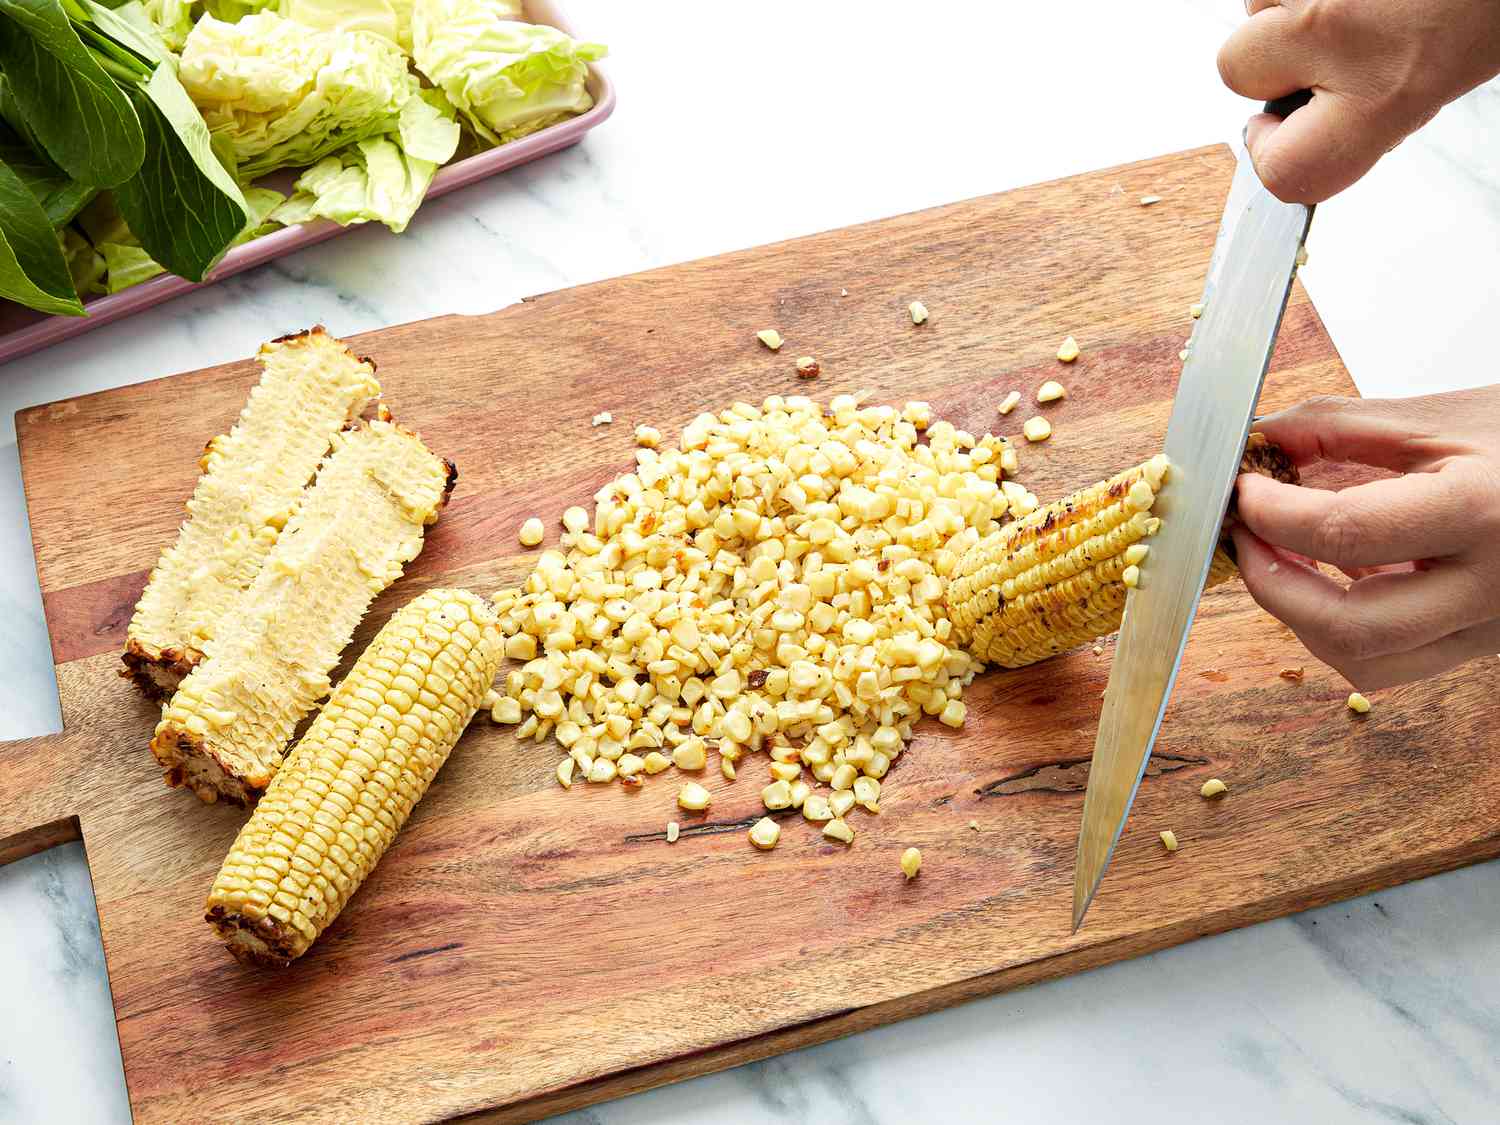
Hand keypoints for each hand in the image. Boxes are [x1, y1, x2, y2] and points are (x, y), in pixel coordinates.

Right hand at [1217, 0, 1499, 201]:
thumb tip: (1319, 124)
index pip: (1286, 169)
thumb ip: (1371, 112)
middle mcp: (1338, 30)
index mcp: (1384, 90)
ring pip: (1253, 4)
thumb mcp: (1443, 76)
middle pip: (1237, 70)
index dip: (1271, 157)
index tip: (1278, 135)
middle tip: (1325, 42)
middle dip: (1268, 60)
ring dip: (1288, 3)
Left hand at [1229, 388, 1499, 688]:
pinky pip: (1401, 659)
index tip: (1242, 490)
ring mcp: (1497, 629)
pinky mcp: (1491, 645)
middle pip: (1349, 628)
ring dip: (1304, 618)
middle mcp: (1494, 589)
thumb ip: (1342, 428)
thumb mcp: (1450, 416)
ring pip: (1369, 662)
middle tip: (1247, 540)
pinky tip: (1339, 576)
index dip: (1271, 514)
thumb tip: (1257, 437)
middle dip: (1273, 588)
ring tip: (1283, 558)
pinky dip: (1348, 626)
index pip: (1343, 532)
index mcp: (1485, 513)